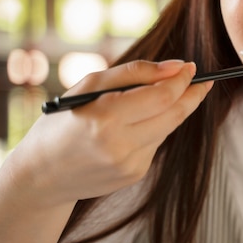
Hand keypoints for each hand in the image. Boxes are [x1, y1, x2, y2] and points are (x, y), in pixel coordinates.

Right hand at [4, 59, 212, 208]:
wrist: (41, 174)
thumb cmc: (64, 119)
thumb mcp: (90, 85)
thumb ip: (135, 73)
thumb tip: (177, 67)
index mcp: (105, 118)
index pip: (162, 96)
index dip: (182, 80)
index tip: (191, 67)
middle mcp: (120, 146)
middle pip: (175, 114)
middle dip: (192, 94)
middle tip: (202, 80)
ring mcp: (130, 165)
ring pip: (168, 128)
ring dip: (173, 109)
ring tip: (164, 95)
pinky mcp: (134, 175)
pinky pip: (156, 143)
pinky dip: (154, 128)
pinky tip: (136, 124)